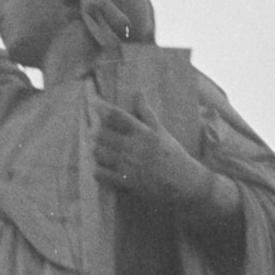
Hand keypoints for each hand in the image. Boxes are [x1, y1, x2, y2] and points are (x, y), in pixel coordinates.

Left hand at [89, 97, 222, 221]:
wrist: (184, 182)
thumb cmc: (171, 154)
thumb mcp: (160, 131)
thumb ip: (146, 112)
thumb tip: (137, 91)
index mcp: (143, 132)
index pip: (118, 116)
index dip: (102, 108)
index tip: (92, 103)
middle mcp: (135, 147)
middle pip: (103, 134)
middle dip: (94, 133)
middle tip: (90, 133)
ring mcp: (130, 165)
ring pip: (100, 153)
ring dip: (95, 151)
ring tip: (95, 151)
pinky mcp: (127, 183)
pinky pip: (102, 174)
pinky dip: (97, 171)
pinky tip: (100, 169)